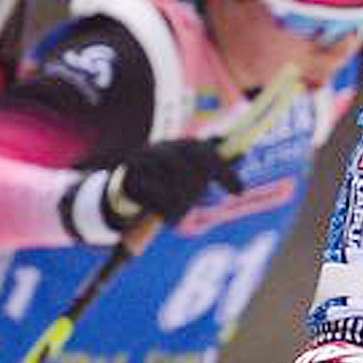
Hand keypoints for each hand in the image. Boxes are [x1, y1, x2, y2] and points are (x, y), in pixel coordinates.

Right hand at [63, 136, 242, 241]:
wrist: (121, 189)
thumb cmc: (165, 184)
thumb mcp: (188, 178)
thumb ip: (209, 175)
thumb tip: (241, 187)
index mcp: (180, 144)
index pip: (206, 153)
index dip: (224, 172)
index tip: (239, 193)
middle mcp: (162, 148)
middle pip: (191, 173)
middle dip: (195, 193)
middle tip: (193, 205)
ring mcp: (143, 163)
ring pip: (176, 190)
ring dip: (180, 207)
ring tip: (177, 213)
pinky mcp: (130, 181)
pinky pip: (159, 202)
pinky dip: (168, 214)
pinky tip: (168, 217)